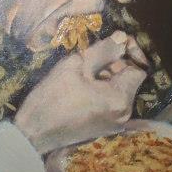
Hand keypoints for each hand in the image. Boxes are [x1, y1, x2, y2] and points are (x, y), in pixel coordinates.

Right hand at [14, 31, 148, 153]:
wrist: (32, 134)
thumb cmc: (51, 97)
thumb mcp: (76, 66)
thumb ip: (103, 51)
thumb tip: (122, 38)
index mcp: (120, 98)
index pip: (139, 69)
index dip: (129, 53)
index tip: (113, 42)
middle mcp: (124, 114)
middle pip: (129, 80)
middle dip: (114, 64)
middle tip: (91, 57)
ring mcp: (115, 123)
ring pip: (120, 90)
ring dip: (106, 76)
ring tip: (83, 72)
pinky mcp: (105, 128)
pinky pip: (111, 101)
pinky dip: (102, 90)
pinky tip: (82, 87)